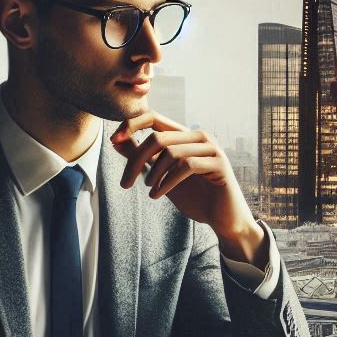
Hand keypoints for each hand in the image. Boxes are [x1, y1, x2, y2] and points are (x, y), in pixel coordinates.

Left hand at [111, 111, 266, 267]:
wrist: (222, 219)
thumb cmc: (194, 197)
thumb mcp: (161, 176)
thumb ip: (143, 158)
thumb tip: (117, 140)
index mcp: (185, 135)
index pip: (153, 117)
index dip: (131, 125)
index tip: (113, 141)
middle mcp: (199, 136)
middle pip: (157, 138)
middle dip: (136, 160)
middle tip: (125, 183)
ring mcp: (211, 148)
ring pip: (171, 152)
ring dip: (153, 174)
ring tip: (149, 190)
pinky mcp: (219, 164)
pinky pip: (186, 166)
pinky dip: (167, 182)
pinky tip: (158, 195)